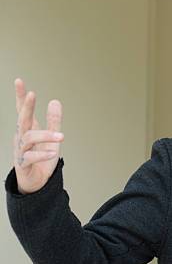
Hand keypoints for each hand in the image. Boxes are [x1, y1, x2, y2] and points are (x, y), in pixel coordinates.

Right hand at [12, 78, 64, 193]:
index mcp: (28, 130)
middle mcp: (22, 138)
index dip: (20, 96)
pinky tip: (53, 153)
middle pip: (22, 120)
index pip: (22, 110)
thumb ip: (54, 121)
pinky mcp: (23, 164)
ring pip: (29, 139)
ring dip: (45, 136)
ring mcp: (21, 151)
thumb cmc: (42, 158)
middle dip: (26, 106)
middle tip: (32, 94)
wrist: (36, 183)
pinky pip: (30, 158)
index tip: (19, 81)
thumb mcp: (51, 138)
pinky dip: (42, 155)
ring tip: (61, 137)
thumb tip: (55, 101)